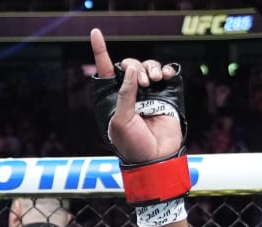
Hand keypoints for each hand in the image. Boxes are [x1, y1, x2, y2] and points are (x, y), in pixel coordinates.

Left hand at [90, 29, 182, 162]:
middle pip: (130, 65)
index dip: (100, 50)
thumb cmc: (133, 145)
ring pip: (148, 66)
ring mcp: (149, 93)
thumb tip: (132, 70)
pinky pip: (166, 73)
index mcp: (115, 97)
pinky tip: (166, 76)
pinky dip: (166, 70)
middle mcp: (131, 92)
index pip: (106, 69)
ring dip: (151, 68)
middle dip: (135, 66)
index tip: (95, 32)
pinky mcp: (166, 95)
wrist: (155, 159)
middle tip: (145, 82)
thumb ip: (125, 94)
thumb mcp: (121, 120)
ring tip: (155, 81)